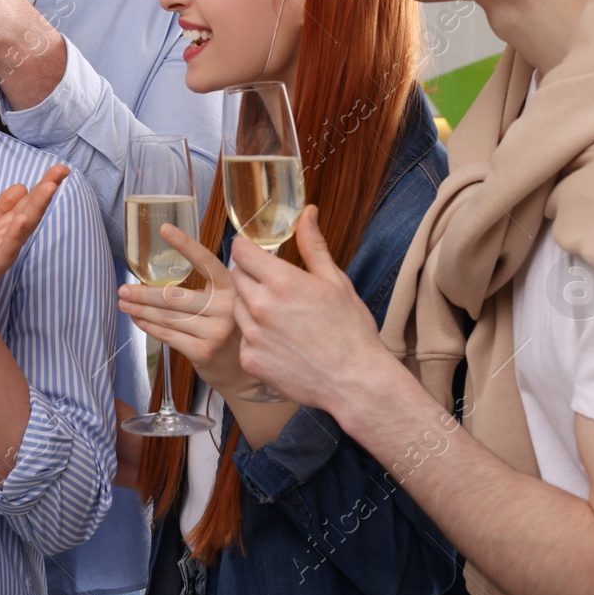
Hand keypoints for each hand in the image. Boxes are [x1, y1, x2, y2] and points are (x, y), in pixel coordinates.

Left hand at [0, 164, 68, 320]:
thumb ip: (1, 209)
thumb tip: (22, 187)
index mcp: (5, 228)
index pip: (27, 202)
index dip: (42, 185)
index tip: (60, 169)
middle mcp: (7, 238)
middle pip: (30, 211)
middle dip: (45, 191)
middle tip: (63, 171)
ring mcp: (0, 252)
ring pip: (22, 227)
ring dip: (36, 208)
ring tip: (49, 187)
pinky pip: (5, 249)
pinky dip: (15, 234)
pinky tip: (23, 219)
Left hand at [118, 225, 259, 399]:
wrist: (240, 371)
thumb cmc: (227, 328)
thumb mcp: (225, 302)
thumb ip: (205, 286)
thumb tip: (158, 274)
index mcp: (231, 288)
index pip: (205, 261)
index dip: (185, 245)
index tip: (165, 229)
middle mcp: (226, 308)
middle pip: (174, 296)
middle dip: (143, 293)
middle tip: (123, 288)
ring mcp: (215, 331)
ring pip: (167, 316)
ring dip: (141, 309)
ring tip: (124, 303)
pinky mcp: (203, 351)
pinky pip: (168, 335)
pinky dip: (148, 326)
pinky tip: (137, 319)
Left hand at [229, 206, 394, 411]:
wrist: (356, 383)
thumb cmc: (351, 331)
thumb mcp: (336, 282)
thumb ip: (313, 245)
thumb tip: (307, 212)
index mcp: (281, 281)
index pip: (240, 251)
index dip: (249, 250)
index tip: (257, 255)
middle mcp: (260, 307)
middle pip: (237, 277)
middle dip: (251, 277)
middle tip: (276, 288)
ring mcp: (252, 336)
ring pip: (238, 308)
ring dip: (252, 307)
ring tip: (283, 319)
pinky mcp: (250, 360)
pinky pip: (244, 339)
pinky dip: (257, 339)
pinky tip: (282, 343)